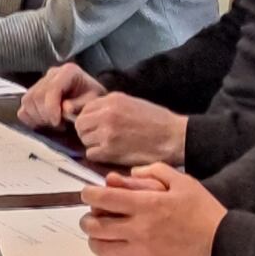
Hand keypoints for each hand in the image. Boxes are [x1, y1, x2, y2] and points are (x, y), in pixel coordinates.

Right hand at [19, 64, 101, 131]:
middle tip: (59, 125)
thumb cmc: (93, 99)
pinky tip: (45, 122)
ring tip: (54, 123)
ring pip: (27, 101)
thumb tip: (64, 109)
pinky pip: (23, 108)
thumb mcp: (93, 101)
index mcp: (68, 71)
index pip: (52, 89)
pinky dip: (31, 118)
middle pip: (37, 95)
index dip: (51, 108)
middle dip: (46, 115)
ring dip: (38, 117)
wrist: (90, 98)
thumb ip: (80, 105)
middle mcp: (52, 73)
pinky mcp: (33, 93)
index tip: (58, 123)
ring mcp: (40, 82)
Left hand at [68, 92, 188, 167]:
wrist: (174, 137)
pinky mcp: (110, 150)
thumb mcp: (132, 103)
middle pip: (80, 125)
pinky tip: (112, 154)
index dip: (89, 119)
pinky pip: (91, 154)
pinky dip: (99, 156)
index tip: (97, 126)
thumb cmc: (158, 121)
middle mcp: (106, 113)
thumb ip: (111, 106)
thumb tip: (93, 114)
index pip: (85, 108)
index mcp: (112, 99)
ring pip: (84, 140)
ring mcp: (107, 132)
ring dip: (93, 145)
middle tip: (101, 138)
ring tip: (110, 146)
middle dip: (87, 132)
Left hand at [78, 167, 225, 255]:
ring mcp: (141, 251)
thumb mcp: (184, 182)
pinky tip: (113, 251)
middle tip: (92, 215)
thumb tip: (130, 174)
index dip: (89, 194)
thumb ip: (155, 172)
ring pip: (100, 248)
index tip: (88, 193)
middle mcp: (139, 229)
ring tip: (101, 233)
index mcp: (147, 204)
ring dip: (95, 238)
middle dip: (88, 218)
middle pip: (95, 225)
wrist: (224, 245)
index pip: (104, 198)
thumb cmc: (204, 211)